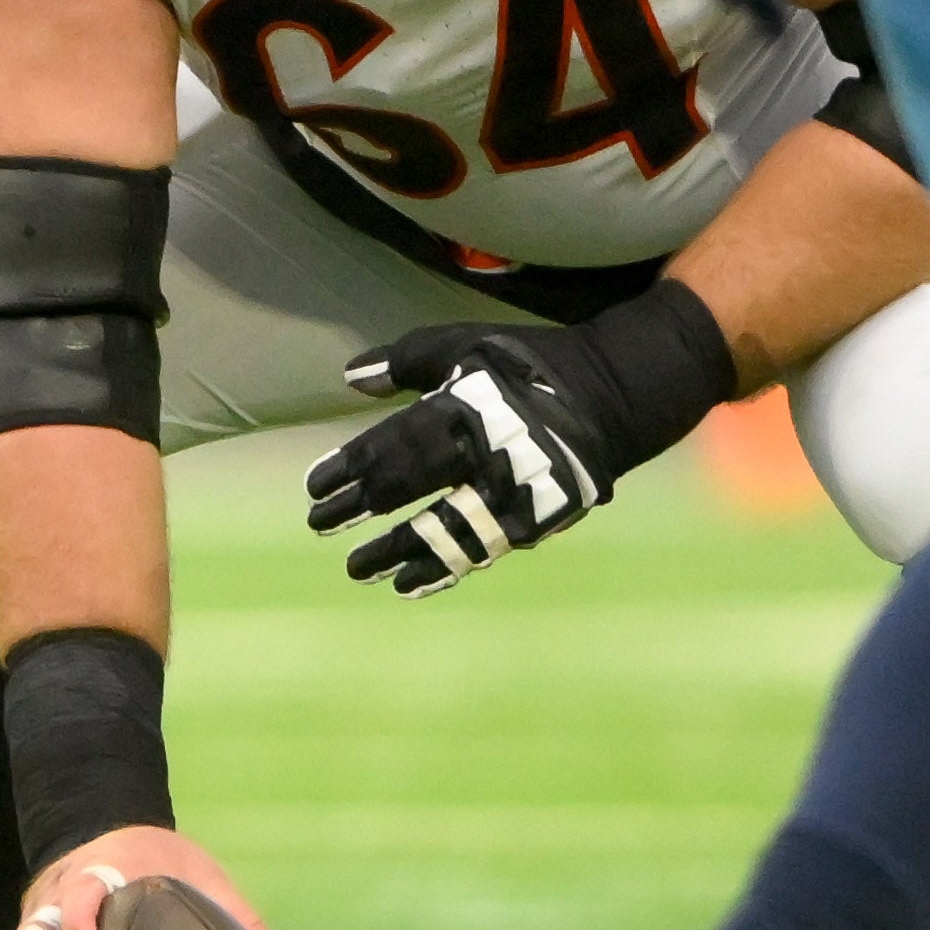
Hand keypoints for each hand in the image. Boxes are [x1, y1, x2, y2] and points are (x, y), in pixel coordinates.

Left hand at [305, 289, 733, 599]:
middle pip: (413, 483)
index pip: (395, 441)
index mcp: (467, 405)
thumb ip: (404, 361)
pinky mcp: (541, 514)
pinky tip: (411, 583)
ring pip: (448, 527)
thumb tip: (349, 379)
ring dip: (399, 551)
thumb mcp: (465, 346)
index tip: (314, 488)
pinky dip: (446, 566)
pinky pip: (484, 547)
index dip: (351, 467)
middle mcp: (490, 448)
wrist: (616, 392)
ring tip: (358, 570)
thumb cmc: (526, 365)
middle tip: (318, 524)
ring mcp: (518, 486)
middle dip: (362, 506)